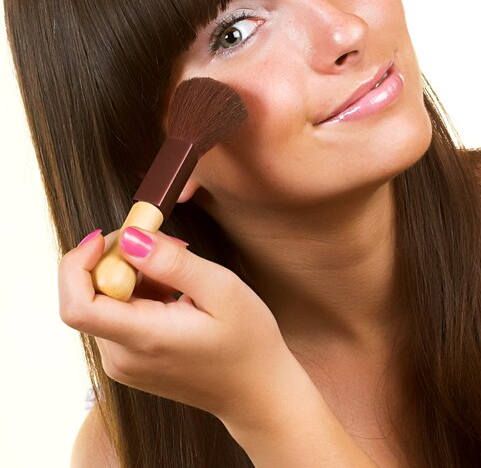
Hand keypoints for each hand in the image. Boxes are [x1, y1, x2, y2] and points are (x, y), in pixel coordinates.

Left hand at [59, 227, 294, 423]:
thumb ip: (172, 263)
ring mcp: (122, 363)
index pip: (77, 305)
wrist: (256, 391)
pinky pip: (116, 315)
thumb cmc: (247, 341)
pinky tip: (172, 295)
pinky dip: (136, 293)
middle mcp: (122, 357)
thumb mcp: (220, 290)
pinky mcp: (128, 362)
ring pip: (103, 302)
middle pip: (89, 295)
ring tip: (177, 277)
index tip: (108, 237)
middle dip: (116, 259)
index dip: (79, 264)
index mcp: (144, 340)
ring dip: (130, 275)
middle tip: (161, 245)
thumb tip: (129, 238)